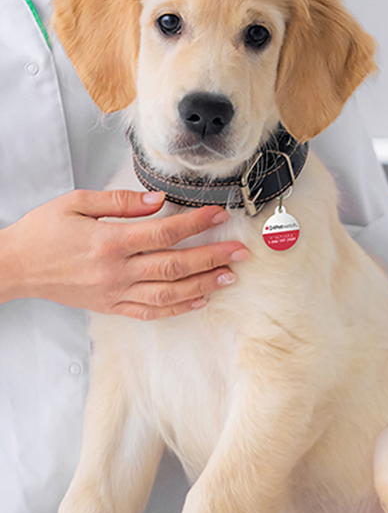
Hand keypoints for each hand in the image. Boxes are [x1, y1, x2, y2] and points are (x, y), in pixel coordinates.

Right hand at [0, 190, 248, 319]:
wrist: (16, 267)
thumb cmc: (44, 232)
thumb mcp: (76, 203)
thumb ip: (119, 203)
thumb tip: (157, 201)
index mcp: (109, 242)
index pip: (164, 233)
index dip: (196, 224)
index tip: (220, 215)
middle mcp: (116, 272)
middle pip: (175, 265)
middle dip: (212, 258)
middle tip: (241, 252)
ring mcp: (115, 293)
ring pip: (169, 293)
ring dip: (203, 285)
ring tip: (230, 277)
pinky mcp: (112, 307)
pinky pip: (150, 312)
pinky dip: (178, 308)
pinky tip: (199, 300)